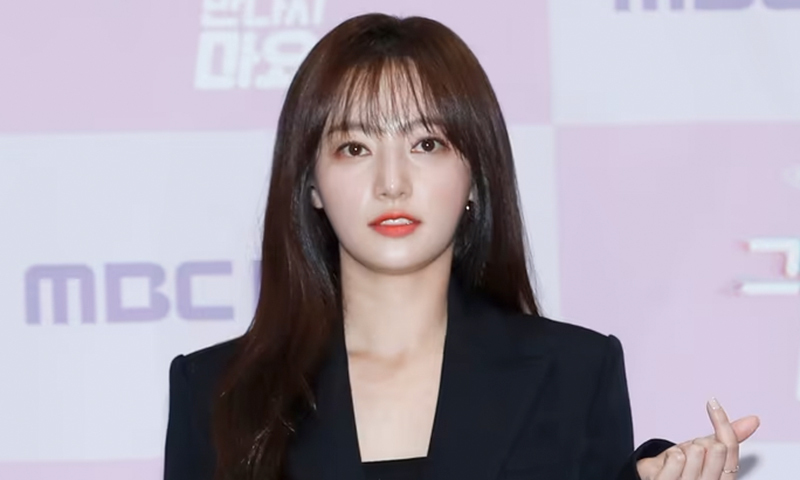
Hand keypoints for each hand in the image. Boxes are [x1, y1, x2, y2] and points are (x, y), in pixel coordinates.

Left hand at [636, 398, 759, 479]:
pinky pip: (676, 458)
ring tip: (678, 461)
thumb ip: (730, 437)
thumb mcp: (706, 451)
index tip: (713, 403)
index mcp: (724, 478)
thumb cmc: (682, 466)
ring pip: (695, 451)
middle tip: (690, 452)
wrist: (654, 478)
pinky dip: (669, 456)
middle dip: (700, 442)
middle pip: (716, 449)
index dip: (723, 424)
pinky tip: (667, 465)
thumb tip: (754, 419)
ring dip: (682, 450)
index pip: (731, 449)